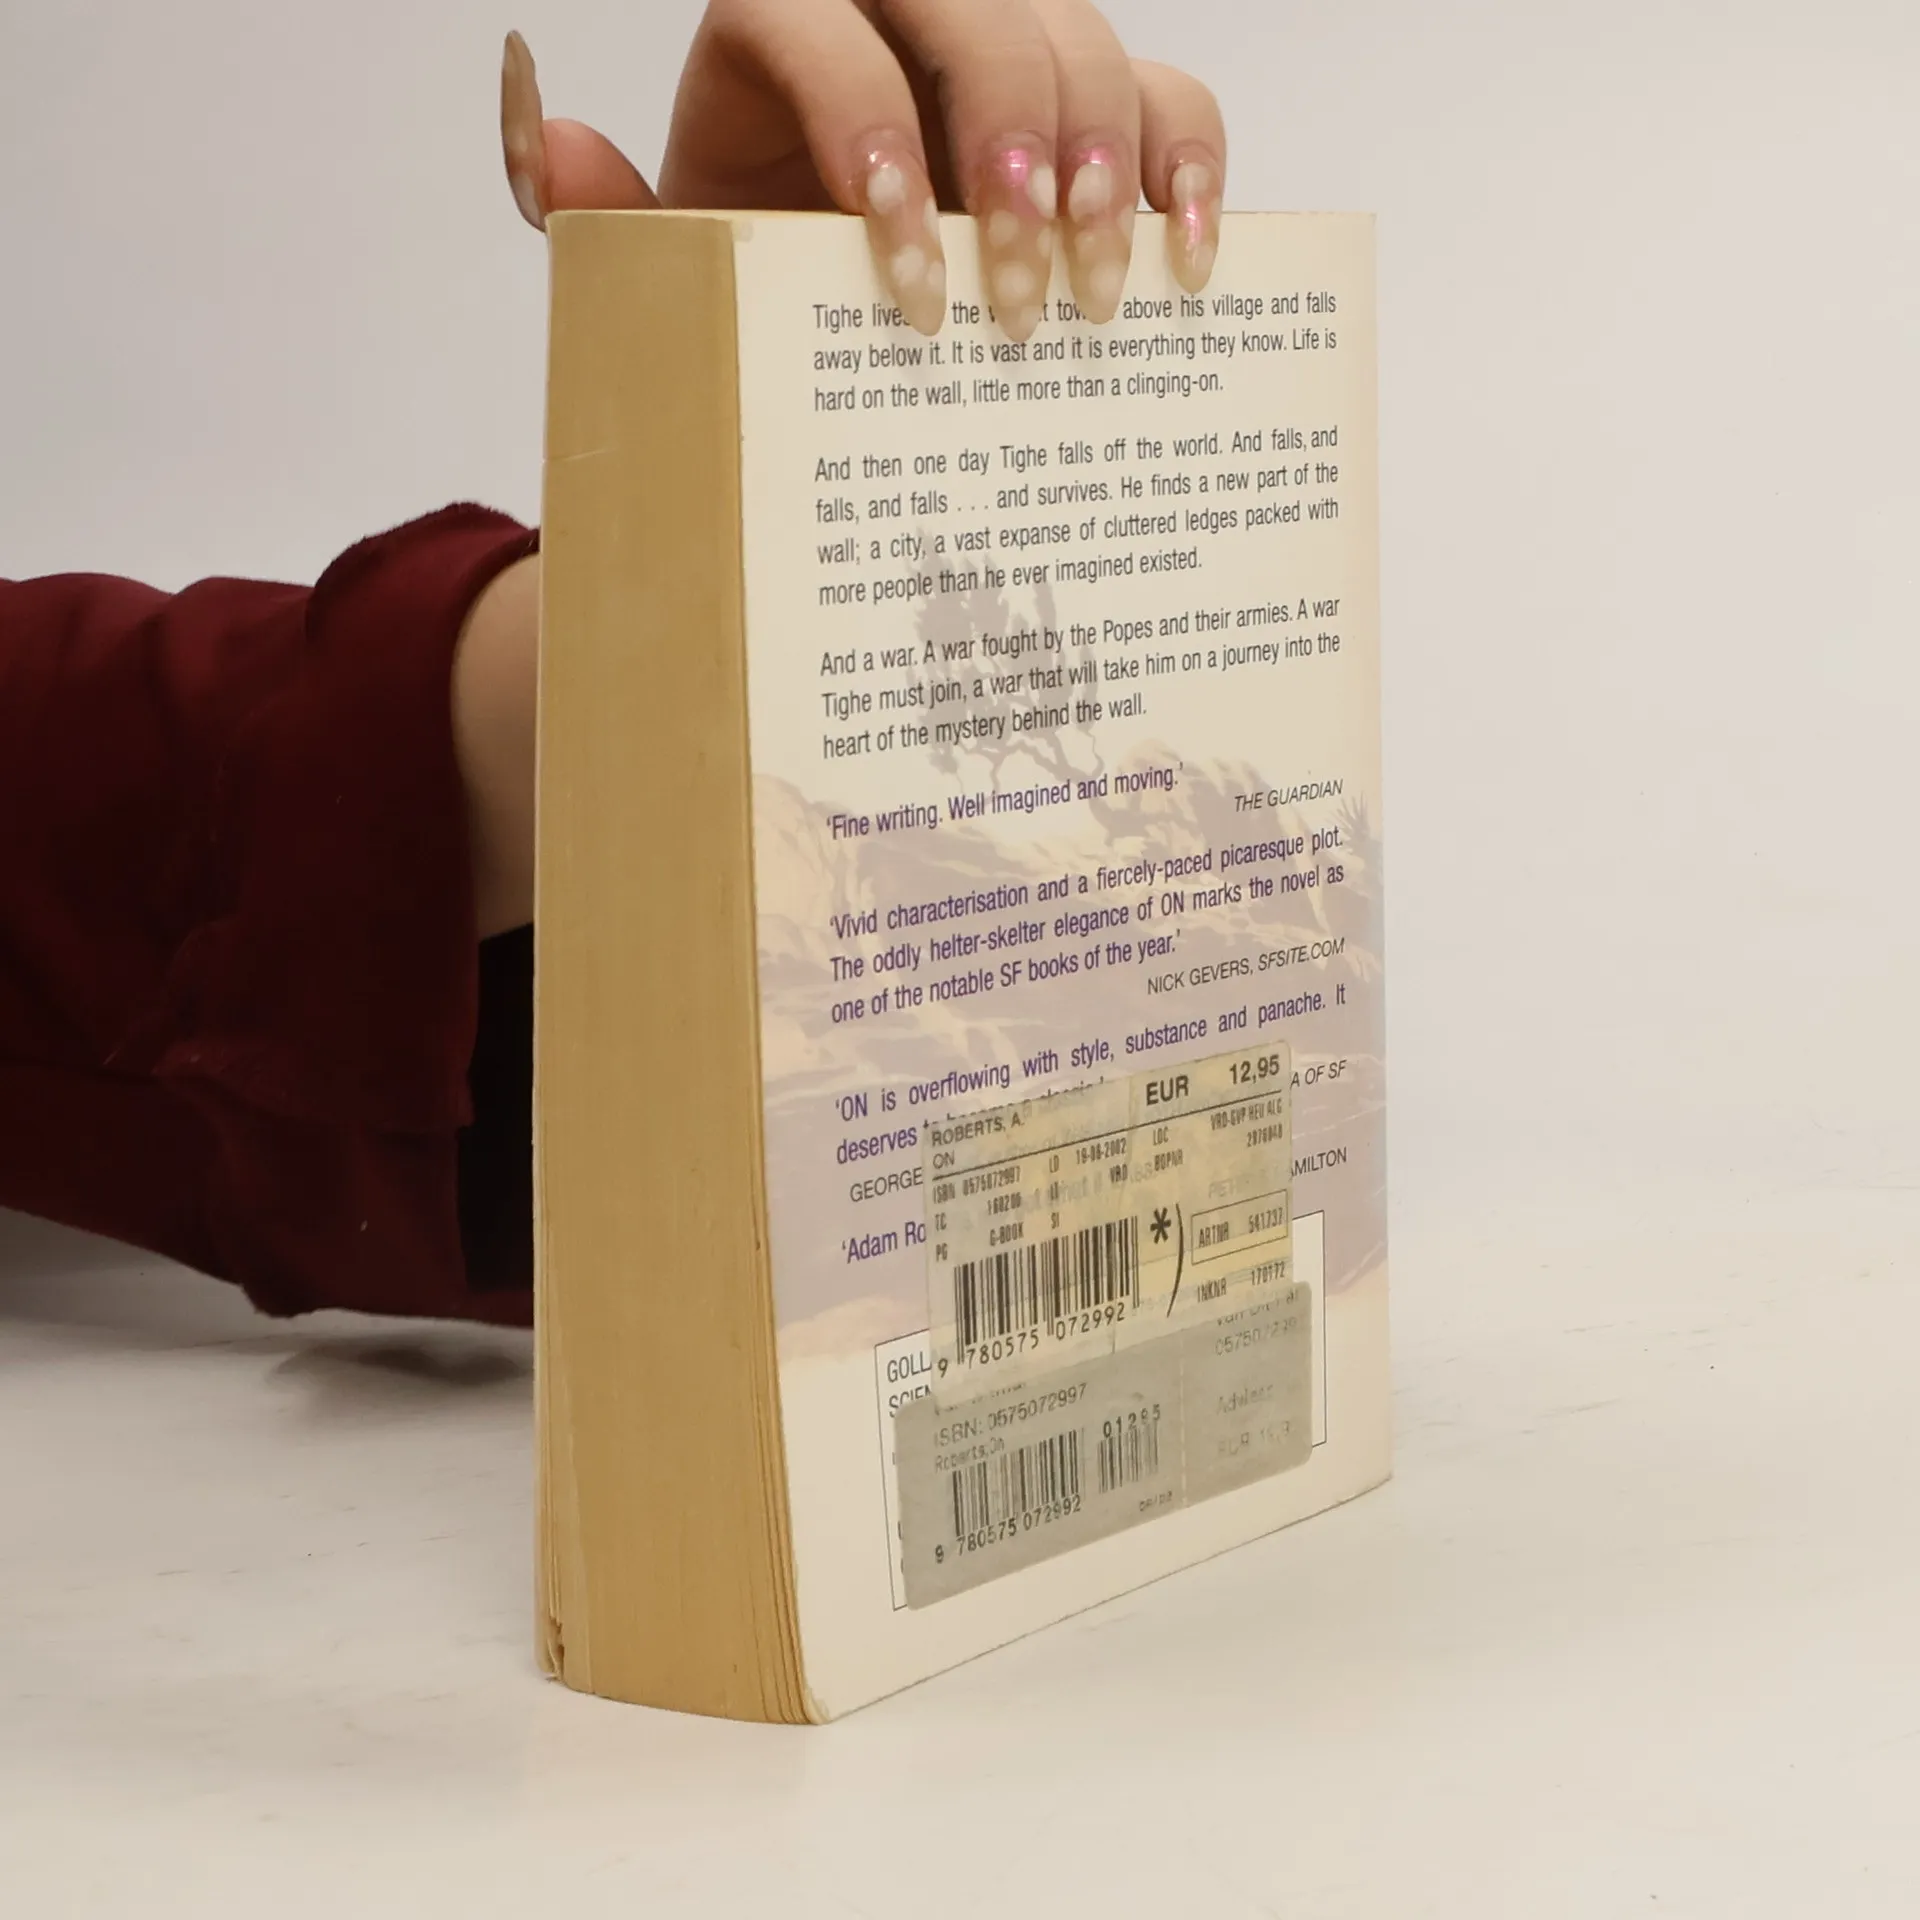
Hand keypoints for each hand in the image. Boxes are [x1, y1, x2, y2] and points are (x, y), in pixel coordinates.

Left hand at [500, 3, 1224, 341]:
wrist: (824, 306)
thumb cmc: (747, 280)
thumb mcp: (671, 262)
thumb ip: (606, 213)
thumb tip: (553, 138)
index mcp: (778, 28)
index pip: (824, 29)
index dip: (868, 135)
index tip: (906, 286)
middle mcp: (901, 9)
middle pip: (977, 12)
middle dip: (1008, 149)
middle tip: (1016, 301)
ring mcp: (1006, 46)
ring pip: (1082, 36)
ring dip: (1104, 162)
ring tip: (1097, 290)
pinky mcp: (1092, 97)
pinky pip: (1169, 89)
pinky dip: (1190, 165)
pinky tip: (1186, 257)